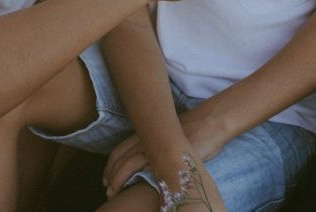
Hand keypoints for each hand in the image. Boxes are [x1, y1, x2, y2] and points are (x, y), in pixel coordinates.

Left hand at [102, 102, 232, 195]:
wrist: (209, 123)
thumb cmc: (193, 131)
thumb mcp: (169, 136)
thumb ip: (157, 146)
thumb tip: (151, 160)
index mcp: (146, 132)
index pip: (120, 149)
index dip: (110, 164)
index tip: (106, 177)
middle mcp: (145, 138)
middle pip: (120, 157)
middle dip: (110, 173)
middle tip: (106, 187)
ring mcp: (153, 146)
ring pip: (127, 164)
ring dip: (117, 179)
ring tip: (112, 192)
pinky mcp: (163, 155)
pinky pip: (141, 167)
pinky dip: (130, 178)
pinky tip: (128, 188)